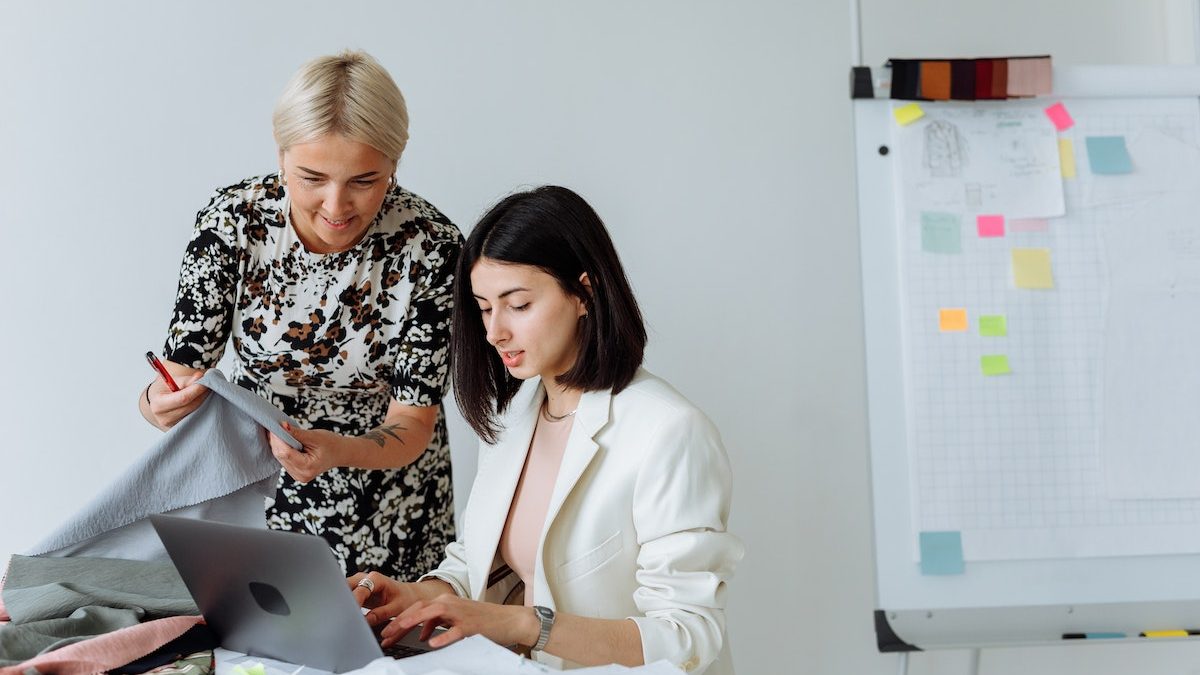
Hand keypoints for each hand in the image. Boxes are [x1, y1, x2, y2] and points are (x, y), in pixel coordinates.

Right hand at [146, 372, 209, 429]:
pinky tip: (202, 401)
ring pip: (195, 413)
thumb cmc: (167, 390)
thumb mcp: (173, 382)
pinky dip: (201, 409)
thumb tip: (200, 377)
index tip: (205, 381)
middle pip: (190, 406)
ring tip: (205, 391)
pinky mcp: (182, 429)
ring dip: (203, 401)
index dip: (196, 390)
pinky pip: (196, 418)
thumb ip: (187, 380)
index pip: (182, 398)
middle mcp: (164, 418)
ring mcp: (173, 426)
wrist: (161, 403)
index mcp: (158, 405)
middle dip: (201, 394)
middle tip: (209, 384)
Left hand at [268, 422, 343, 482]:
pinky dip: (282, 449)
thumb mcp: (315, 436)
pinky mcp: (296, 472)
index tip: (274, 427)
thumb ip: (297, 433)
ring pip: (280, 458)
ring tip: (279, 432)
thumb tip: (282, 427)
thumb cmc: (332, 444)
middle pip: (280, 456)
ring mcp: (298, 475)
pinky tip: (283, 441)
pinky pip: (283, 460)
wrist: (341, 453)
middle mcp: (301, 474)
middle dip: (276, 441)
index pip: (285, 453)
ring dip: (278, 445)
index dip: (278, 439)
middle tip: (273, 426)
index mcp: (307, 467)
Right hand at [346, 572, 427, 627]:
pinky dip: (344, 607)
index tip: (350, 617)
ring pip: (343, 592)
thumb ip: (381, 614)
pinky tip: (345, 617)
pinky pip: (346, 598)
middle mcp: (364, 578)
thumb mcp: (397, 607)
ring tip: (342, 620)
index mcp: (375, 579)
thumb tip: (365, 621)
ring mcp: (359, 584)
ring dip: (341, 605)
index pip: (358, 591)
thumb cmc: (406, 599)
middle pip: (345, 588)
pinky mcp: (356, 592)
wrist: (409, 595)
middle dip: (342, 602)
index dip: (353, 604)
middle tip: (342, 619)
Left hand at [384, 594, 538, 649]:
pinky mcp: (471, 625)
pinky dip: (442, 636)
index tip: (385, 630)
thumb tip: (421, 633)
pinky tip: (431, 643)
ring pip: (433, 614)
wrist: (509, 620)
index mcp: (445, 601)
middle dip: (400, 620)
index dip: (399, 618)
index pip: (417, 607)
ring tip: (399, 631)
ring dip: (414, 622)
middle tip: (385, 633)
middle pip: (420, 609)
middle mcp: (450, 603)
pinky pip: (454, 631)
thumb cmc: (483, 620)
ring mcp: (461, 613)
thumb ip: (438, 623)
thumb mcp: (456, 619)